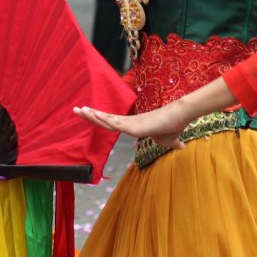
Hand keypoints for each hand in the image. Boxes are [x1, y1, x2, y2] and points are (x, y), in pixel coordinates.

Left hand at [74, 102, 189, 149]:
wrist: (181, 117)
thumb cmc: (174, 126)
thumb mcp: (170, 140)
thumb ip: (171, 143)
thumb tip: (181, 146)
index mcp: (132, 125)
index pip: (110, 122)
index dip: (98, 119)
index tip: (87, 114)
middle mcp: (128, 122)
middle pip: (105, 118)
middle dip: (90, 115)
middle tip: (75, 109)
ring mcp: (131, 123)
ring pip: (108, 120)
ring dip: (93, 116)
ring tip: (80, 110)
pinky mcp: (135, 126)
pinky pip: (117, 124)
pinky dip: (105, 120)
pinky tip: (95, 116)